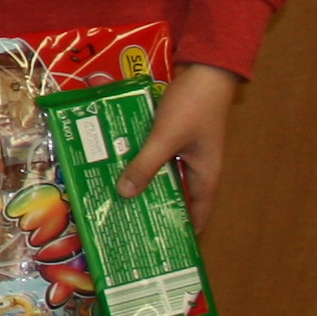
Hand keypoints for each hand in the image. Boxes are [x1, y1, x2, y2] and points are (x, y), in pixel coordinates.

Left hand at [122, 61, 240, 232]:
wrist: (203, 68)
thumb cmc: (193, 106)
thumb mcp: (165, 138)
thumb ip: (146, 165)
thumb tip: (124, 194)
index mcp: (205, 176)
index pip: (197, 215)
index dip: (182, 231)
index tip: (161, 247)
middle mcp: (195, 167)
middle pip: (173, 195)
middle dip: (150, 206)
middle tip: (123, 220)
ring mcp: (183, 149)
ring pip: (159, 173)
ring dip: (139, 180)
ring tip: (111, 194)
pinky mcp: (172, 134)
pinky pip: (153, 152)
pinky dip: (137, 157)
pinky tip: (114, 161)